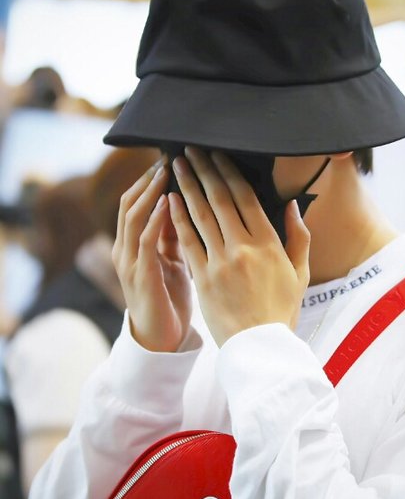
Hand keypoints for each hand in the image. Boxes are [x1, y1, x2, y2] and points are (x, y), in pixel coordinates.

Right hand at [112, 159, 191, 351]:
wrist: (163, 341)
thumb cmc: (170, 300)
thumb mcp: (174, 262)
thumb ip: (173, 236)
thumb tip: (185, 205)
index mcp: (134, 245)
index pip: (137, 203)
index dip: (151, 180)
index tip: (172, 159)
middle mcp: (125, 249)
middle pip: (131, 203)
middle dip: (148, 179)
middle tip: (169, 157)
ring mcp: (129, 262)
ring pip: (133, 216)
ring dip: (150, 191)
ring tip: (166, 170)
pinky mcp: (140, 276)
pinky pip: (144, 240)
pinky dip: (154, 219)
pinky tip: (168, 202)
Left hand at [168, 146, 309, 346]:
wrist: (260, 347)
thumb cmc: (281, 311)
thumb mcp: (300, 273)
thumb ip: (298, 237)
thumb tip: (294, 205)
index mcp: (269, 243)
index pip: (246, 197)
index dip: (229, 171)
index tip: (218, 154)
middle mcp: (243, 247)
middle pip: (220, 199)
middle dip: (204, 170)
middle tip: (191, 149)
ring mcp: (220, 262)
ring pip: (201, 215)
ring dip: (187, 187)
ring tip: (177, 165)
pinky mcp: (202, 278)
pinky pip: (188, 242)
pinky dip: (178, 218)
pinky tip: (170, 199)